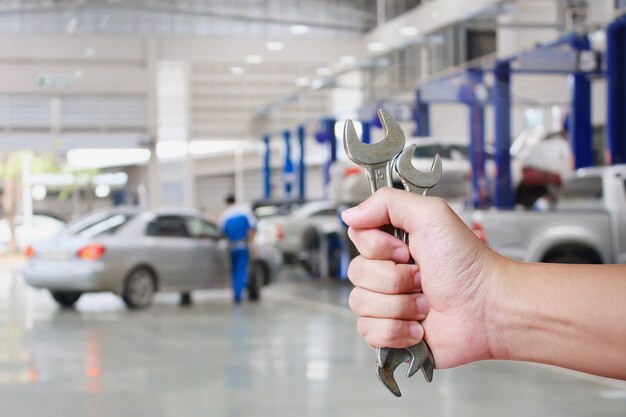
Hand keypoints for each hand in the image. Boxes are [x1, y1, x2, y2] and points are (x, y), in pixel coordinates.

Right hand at [342, 188, 503, 368]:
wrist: (488, 310)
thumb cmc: (467, 264)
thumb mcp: (431, 215)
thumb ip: (387, 202)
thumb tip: (348, 214)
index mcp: (393, 242)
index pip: (357, 237)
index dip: (377, 247)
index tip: (405, 250)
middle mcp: (387, 271)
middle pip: (356, 272)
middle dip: (394, 279)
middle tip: (423, 278)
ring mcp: (387, 303)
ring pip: (360, 303)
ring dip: (399, 305)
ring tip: (426, 304)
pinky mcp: (391, 332)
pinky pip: (369, 331)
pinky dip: (397, 330)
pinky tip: (419, 326)